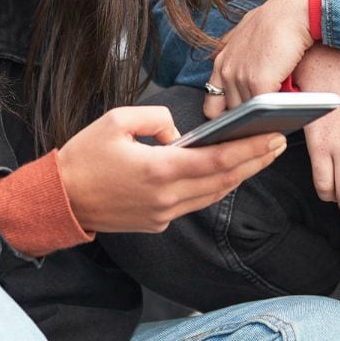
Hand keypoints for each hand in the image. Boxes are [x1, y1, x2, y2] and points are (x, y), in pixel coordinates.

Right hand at [56, 105, 286, 232]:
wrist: (59, 199)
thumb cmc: (84, 156)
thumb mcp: (116, 120)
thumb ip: (156, 118)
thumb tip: (179, 133)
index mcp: (159, 169)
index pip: (218, 160)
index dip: (250, 148)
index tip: (272, 135)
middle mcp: (166, 197)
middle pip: (224, 180)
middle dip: (256, 161)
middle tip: (280, 142)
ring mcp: (163, 214)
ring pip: (213, 194)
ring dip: (240, 176)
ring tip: (261, 155)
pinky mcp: (157, 222)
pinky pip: (195, 203)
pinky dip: (216, 186)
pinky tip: (227, 172)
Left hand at [206, 0, 312, 117]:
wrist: (292, 10)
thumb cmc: (276, 21)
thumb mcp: (245, 36)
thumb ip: (238, 56)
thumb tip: (244, 73)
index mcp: (221, 61)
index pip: (212, 104)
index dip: (226, 116)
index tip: (240, 121)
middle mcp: (226, 70)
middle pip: (231, 113)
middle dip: (247, 120)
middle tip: (263, 123)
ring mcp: (240, 77)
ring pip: (248, 114)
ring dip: (262, 118)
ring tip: (276, 119)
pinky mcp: (258, 82)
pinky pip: (263, 109)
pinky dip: (274, 114)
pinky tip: (285, 112)